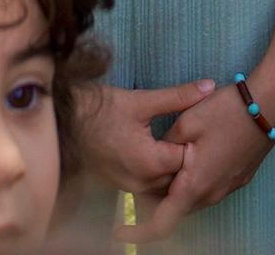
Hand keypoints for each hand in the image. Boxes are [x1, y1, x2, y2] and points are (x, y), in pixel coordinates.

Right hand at [82, 81, 207, 231]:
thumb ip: (179, 96)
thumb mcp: (142, 100)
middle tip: (201, 137)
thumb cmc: (101, 110)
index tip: (206, 128)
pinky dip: (161, 175)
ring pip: (165, 186)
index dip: (200, 144)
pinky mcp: (122, 186)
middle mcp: (141, 182)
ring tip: (184, 146)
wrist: (65, 122)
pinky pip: (150, 188)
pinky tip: (165, 156)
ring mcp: (130, 187)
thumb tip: (209, 87)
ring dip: (176, 170)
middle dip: (190, 160)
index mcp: (150, 162)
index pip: (189, 161)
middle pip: (179, 178)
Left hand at [145, 82, 274, 225]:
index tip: (120, 232)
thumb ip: (165, 146)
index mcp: (195, 185)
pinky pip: (208, 189)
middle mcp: (212, 194)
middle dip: (155, 202)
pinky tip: (191, 158)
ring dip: (176, 191)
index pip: (161, 224)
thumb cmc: (227, 110)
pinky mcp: (238, 179)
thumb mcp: (187, 122)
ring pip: (192, 200)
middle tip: (141, 178)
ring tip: (165, 164)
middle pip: (175, 210)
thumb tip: (158, 158)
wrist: (271, 103)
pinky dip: (193, 183)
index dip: (138, 232)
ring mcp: (228, 187)